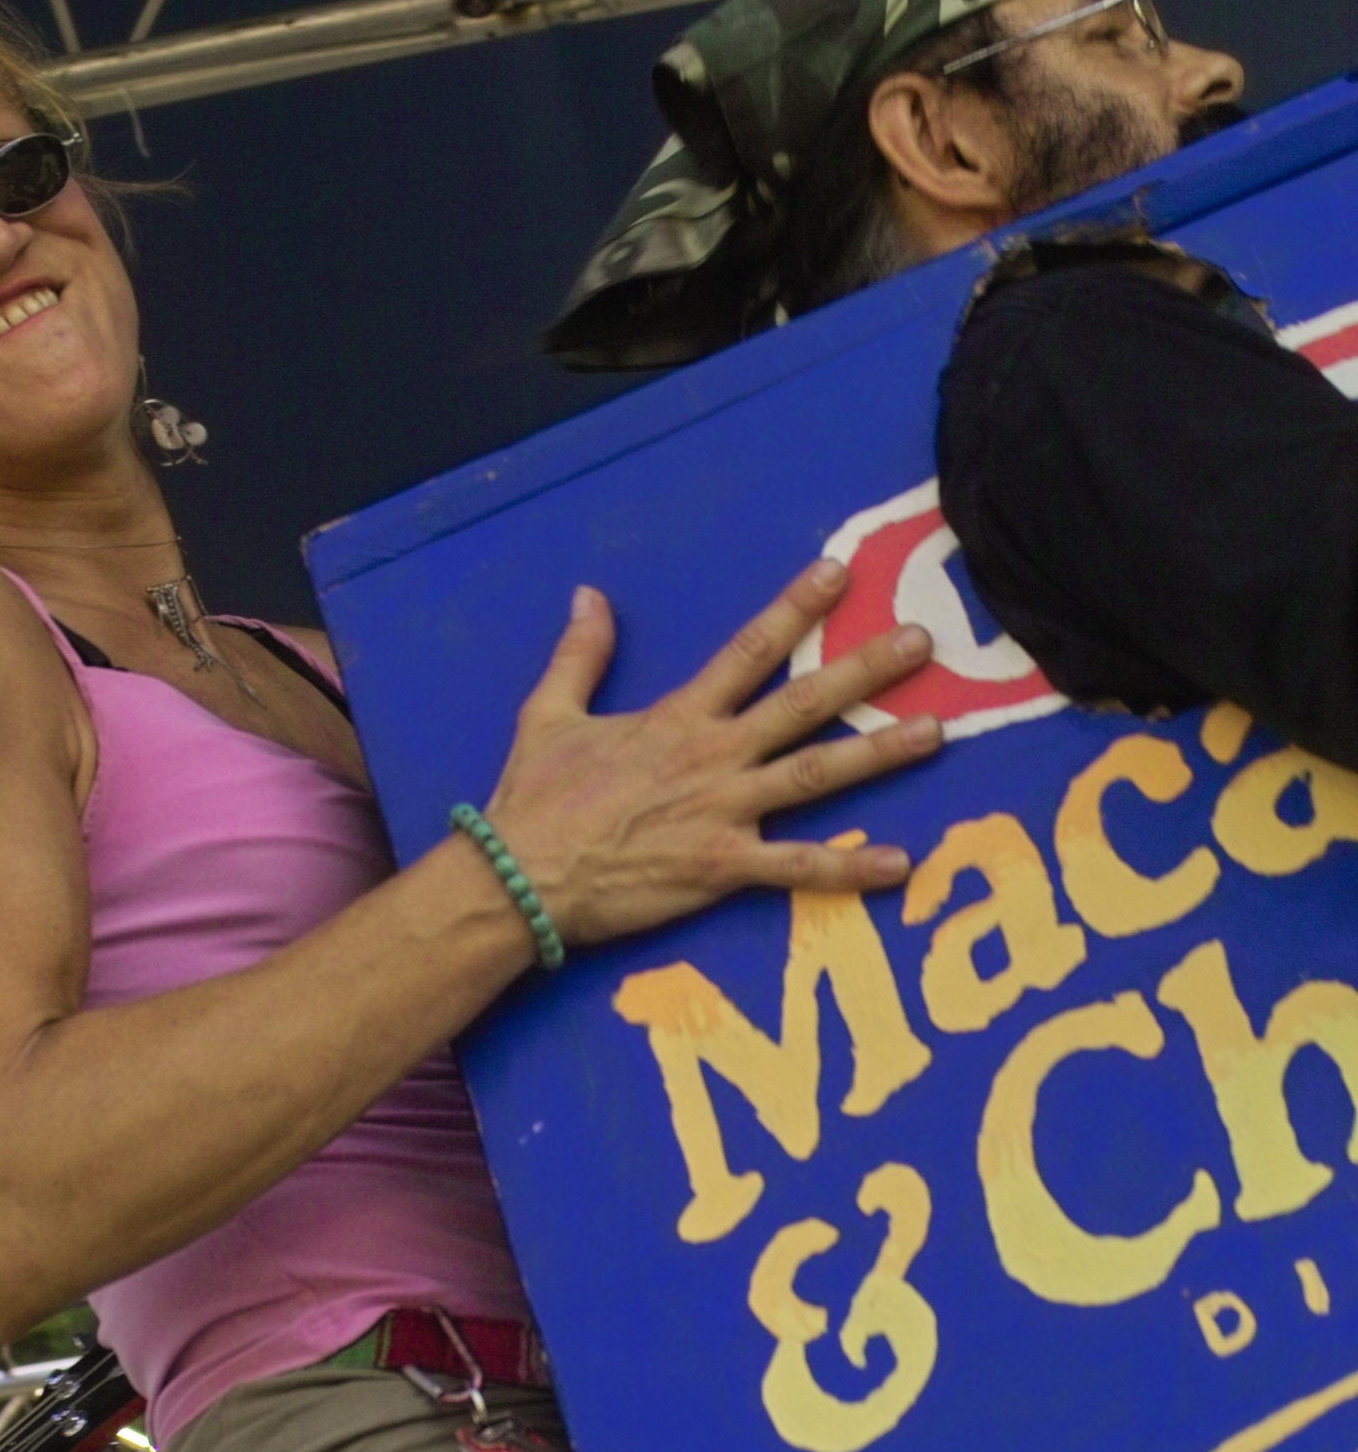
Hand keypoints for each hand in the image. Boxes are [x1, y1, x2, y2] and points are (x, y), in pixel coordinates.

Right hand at [485, 557, 940, 944]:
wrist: (518, 878)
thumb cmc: (533, 800)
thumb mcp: (546, 714)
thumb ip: (580, 654)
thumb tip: (589, 594)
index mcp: (677, 717)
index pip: (748, 649)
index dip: (795, 608)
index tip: (838, 573)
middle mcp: (712, 756)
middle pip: (802, 703)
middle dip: (865, 668)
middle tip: (920, 641)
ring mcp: (723, 812)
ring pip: (817, 776)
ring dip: (879, 753)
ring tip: (933, 732)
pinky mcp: (722, 868)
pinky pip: (798, 869)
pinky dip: (850, 868)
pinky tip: (900, 863)